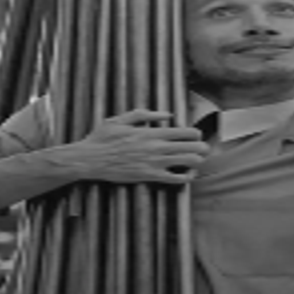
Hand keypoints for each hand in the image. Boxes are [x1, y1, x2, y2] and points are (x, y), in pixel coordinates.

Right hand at [60, 109, 208, 183]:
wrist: (89, 160)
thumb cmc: (103, 138)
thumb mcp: (121, 119)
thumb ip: (146, 114)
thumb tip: (166, 114)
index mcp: (152, 132)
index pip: (186, 132)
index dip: (197, 133)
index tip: (197, 135)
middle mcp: (157, 147)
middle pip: (193, 147)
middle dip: (203, 147)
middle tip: (204, 148)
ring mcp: (155, 163)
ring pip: (189, 162)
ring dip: (198, 161)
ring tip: (198, 160)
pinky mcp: (149, 177)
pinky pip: (176, 179)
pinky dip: (187, 177)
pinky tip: (188, 174)